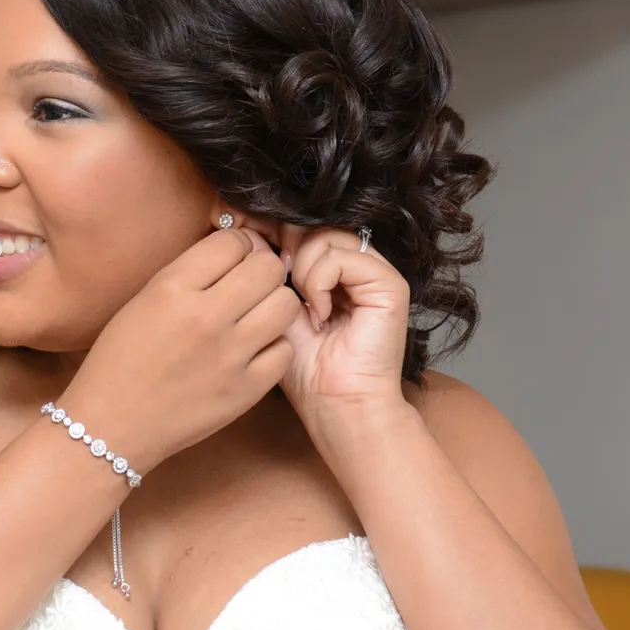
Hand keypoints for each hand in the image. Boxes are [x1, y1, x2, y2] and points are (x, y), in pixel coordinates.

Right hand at [59, 228, 301, 472]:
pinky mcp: (247, 389)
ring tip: (254, 315)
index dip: (236, 246)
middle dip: (261, 269)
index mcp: (171, 289)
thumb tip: (235, 250)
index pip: (232, 241)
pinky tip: (252, 351)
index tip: (230, 259)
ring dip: (273, 304)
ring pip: (285, 304)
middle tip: (248, 285)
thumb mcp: (143, 300)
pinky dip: (272, 347)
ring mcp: (230, 355)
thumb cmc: (120, 360)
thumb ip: (189, 273)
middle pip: (268, 267)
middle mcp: (204, 316)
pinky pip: (284, 350)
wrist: (112, 424)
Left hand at [253, 223, 411, 424]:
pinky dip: (320, 282)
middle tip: (274, 277)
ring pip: (325, 237)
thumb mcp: (275, 307)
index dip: (269, 226)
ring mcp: (374, 272)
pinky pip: (342, 258)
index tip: (240, 231)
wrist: (335, 404)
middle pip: (311, 225)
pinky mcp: (389, 285)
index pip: (301, 227)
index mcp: (330, 268)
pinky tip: (319, 313)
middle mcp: (355, 265)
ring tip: (304, 308)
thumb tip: (246, 231)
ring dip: (302, 270)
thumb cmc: (305, 367)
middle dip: (282, 243)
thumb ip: (266, 270)